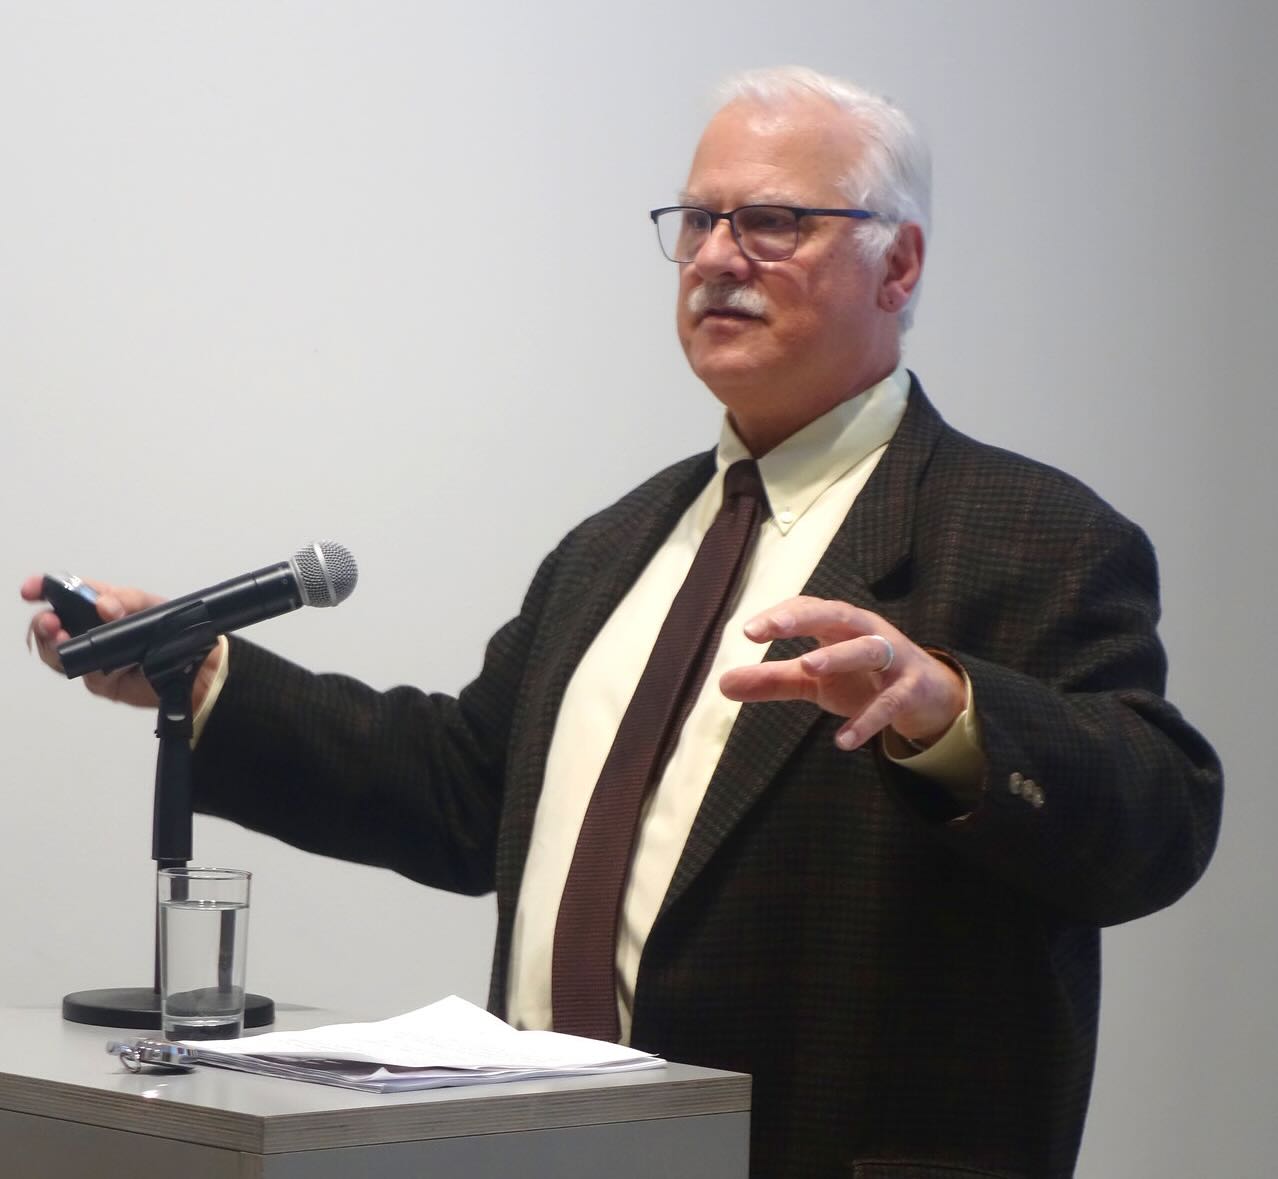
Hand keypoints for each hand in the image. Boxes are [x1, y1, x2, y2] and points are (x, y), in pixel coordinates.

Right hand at [20, 575, 223, 710]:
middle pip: (52, 624)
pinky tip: (81, 657)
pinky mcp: (98, 679)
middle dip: (43, 621)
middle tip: (51, 622)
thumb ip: (127, 599)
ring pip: (56, 651)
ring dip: (51, 643)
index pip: (65, 592)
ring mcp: (91, 655)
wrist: (196, 667)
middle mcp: (90, 629)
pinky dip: (76, 663)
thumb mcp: (151, 605)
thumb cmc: (174, 630)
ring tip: (60, 637)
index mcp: (101, 604)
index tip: (32, 590)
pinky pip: (79, 671)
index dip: (44, 589)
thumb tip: (104, 605)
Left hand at [719, 596, 964, 750]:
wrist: (930, 698)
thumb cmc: (864, 679)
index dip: (780, 616)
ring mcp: (894, 659)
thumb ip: (772, 679)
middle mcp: (868, 632)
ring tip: (808, 666)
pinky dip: (868, 720)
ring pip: (868, 649)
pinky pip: (889, 703)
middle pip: (836, 615)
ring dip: (839, 655)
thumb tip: (722, 684)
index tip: (748, 631)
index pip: (808, 608)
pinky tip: (843, 740)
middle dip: (802, 618)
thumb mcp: (815, 680)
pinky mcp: (912, 690)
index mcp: (841, 625)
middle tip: (768, 629)